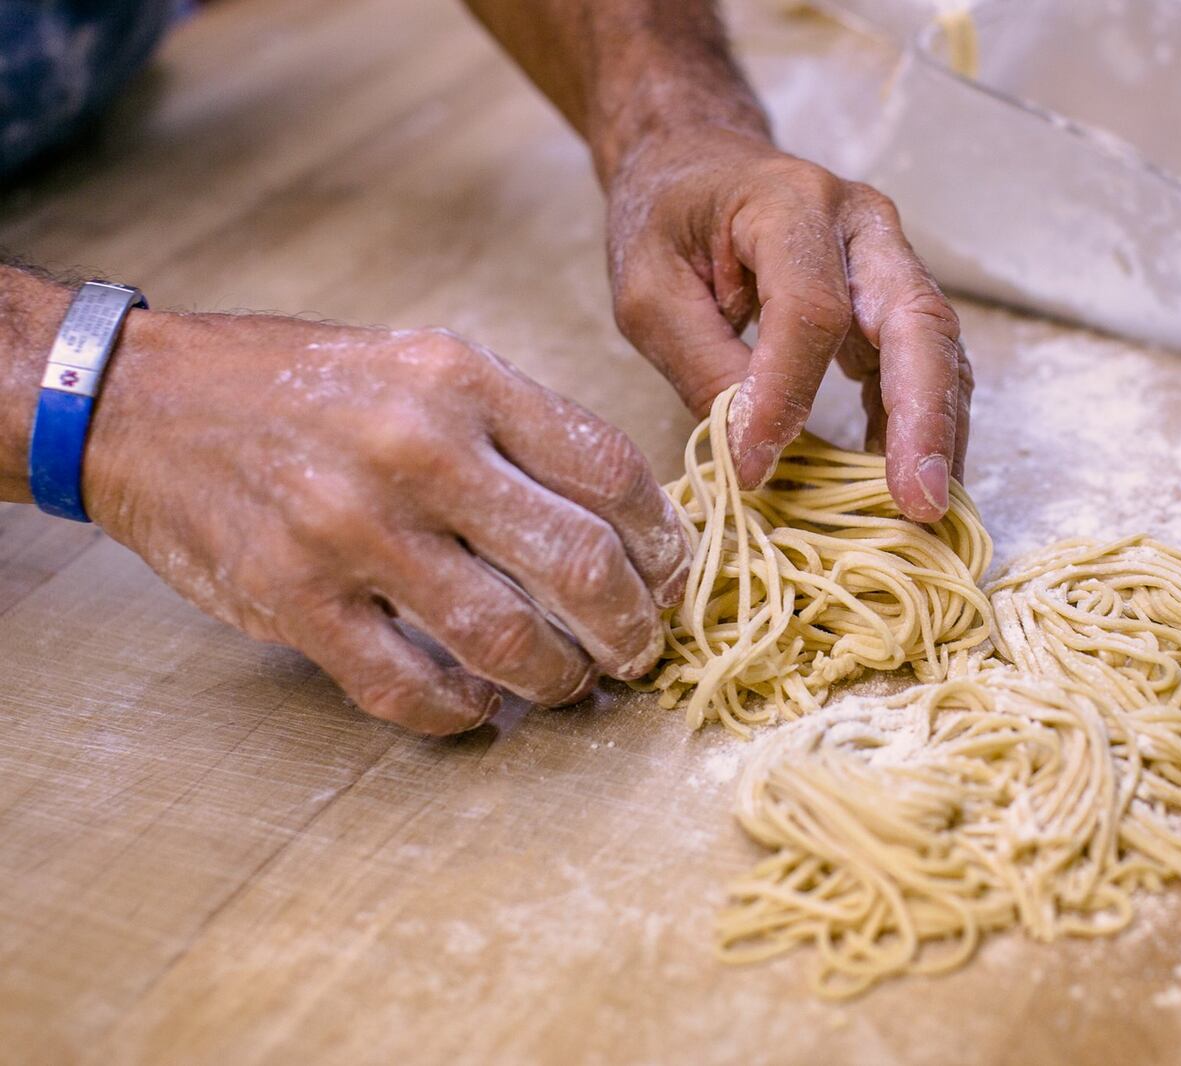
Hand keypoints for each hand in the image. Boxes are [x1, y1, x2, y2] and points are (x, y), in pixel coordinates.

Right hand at [82, 311, 689, 734]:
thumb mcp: (424, 366)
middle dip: (633, 625)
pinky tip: (477, 706)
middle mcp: (419, 449)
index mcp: (464, 380)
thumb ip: (518, 430)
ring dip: (557, 679)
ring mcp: (353, 529)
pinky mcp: (294, 599)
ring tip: (568, 683)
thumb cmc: (304, 387)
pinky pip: (410, 688)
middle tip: (640, 651)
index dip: (664, 540)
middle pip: (579, 561)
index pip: (610, 469)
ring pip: (506, 638)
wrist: (145, 401)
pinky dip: (462, 712)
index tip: (674, 577)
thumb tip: (621, 521)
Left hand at [604, 126, 972, 523]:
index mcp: (790, 203)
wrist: (695, 165)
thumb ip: (701, 364)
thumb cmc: (665, 221)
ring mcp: (890, 258)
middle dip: (923, 418)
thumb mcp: (648, 293)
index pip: (811, 309)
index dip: (789, 394)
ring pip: (939, 348)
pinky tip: (906, 483)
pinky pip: (926, 364)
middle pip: (917, 320)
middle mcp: (862, 224)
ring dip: (938, 433)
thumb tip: (755, 448)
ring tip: (926, 509)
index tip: (755, 466)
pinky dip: (923, 427)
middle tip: (918, 501)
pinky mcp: (894, 297)